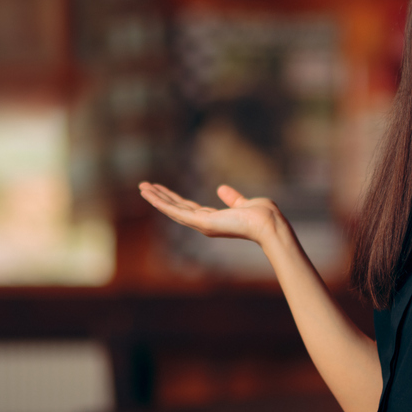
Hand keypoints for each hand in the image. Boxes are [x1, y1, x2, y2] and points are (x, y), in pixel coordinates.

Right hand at [138, 182, 283, 245]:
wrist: (268, 223)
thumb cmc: (262, 216)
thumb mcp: (243, 203)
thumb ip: (232, 198)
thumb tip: (221, 189)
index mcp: (213, 219)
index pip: (188, 207)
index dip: (173, 198)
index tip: (161, 189)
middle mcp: (204, 224)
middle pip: (176, 208)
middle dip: (160, 197)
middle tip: (144, 186)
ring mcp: (201, 224)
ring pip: (172, 210)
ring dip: (156, 199)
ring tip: (142, 187)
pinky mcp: (201, 223)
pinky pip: (177, 212)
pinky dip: (162, 203)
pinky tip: (150, 195)